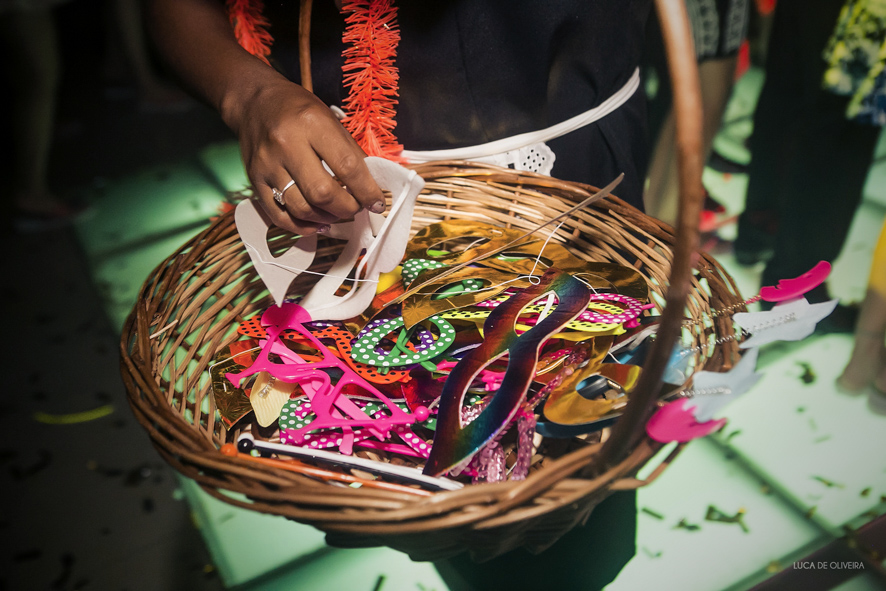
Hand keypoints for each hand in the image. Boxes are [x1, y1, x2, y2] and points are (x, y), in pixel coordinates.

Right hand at [225, 76, 384, 233]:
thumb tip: (371, 186)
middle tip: (355, 208)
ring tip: (336, 214)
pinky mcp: (254, 179)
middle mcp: (287, 144)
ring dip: (325, 219)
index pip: (347, 167)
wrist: (255, 101)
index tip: (376, 203)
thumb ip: (351, 152)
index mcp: (312, 124)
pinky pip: (278, 215)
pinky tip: (316, 223)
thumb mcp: (330, 119)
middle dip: (346, 208)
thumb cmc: (298, 110)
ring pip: (300, 208)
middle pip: (322, 193)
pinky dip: (301, 227)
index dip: (367, 191)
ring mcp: (268, 164)